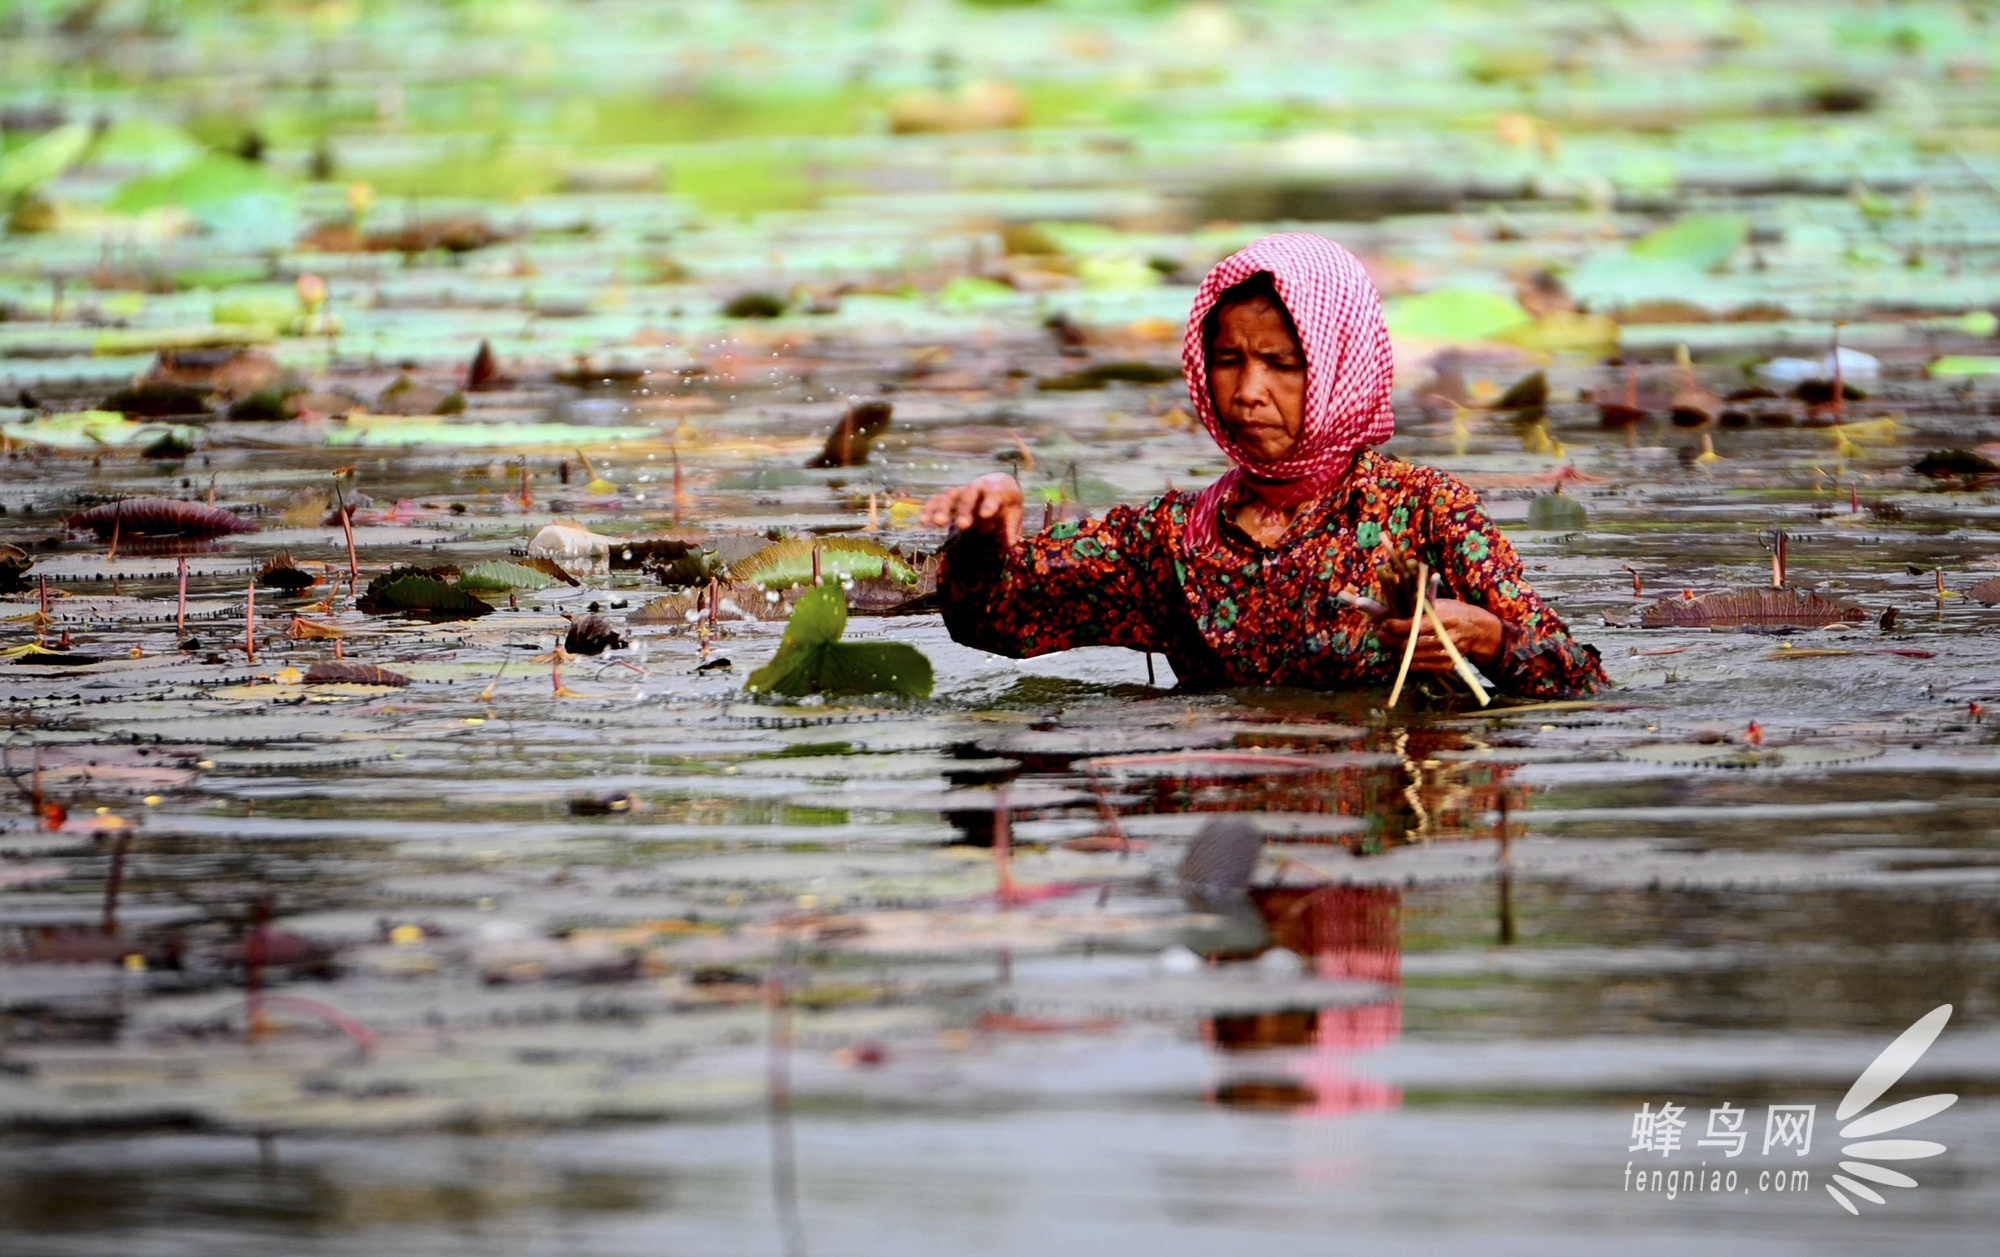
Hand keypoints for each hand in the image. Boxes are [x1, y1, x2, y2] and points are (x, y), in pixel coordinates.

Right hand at [920, 473, 1023, 546]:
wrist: (997, 485)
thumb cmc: (1006, 503)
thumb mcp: (1014, 513)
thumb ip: (1011, 527)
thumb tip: (1010, 543)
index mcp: (996, 490)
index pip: (993, 494)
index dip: (989, 503)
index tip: (986, 515)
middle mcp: (976, 488)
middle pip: (969, 495)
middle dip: (965, 509)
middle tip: (963, 526)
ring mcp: (961, 492)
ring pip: (950, 496)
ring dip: (943, 508)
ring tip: (938, 523)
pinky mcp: (949, 497)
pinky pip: (937, 500)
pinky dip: (930, 508)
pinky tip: (923, 522)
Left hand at [1378, 598, 1503, 671]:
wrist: (1476, 631)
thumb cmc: (1453, 612)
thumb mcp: (1438, 602)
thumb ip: (1416, 606)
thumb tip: (1389, 607)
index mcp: (1443, 618)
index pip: (1413, 626)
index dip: (1395, 626)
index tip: (1384, 623)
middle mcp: (1445, 637)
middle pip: (1409, 644)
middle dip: (1390, 638)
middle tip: (1380, 633)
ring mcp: (1446, 653)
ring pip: (1411, 657)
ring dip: (1394, 650)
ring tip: (1387, 641)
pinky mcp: (1445, 665)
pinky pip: (1418, 666)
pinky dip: (1406, 660)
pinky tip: (1400, 652)